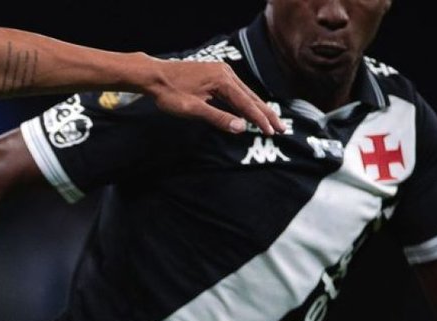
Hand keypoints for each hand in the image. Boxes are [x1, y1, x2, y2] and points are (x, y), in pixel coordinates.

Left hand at [146, 60, 283, 135]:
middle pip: (251, 97)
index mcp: (222, 80)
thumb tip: (241, 127)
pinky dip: (246, 102)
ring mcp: (221, 72)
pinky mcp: (216, 75)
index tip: (273, 132)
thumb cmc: (170, 93)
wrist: (154, 75)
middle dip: (267, 114)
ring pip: (245, 93)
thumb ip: (218, 118)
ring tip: (272, 121)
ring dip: (258, 109)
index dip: (260, 120)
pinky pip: (236, 90)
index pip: (246, 104)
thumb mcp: (193, 109)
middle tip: (283, 128)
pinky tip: (251, 109)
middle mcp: (226, 73)